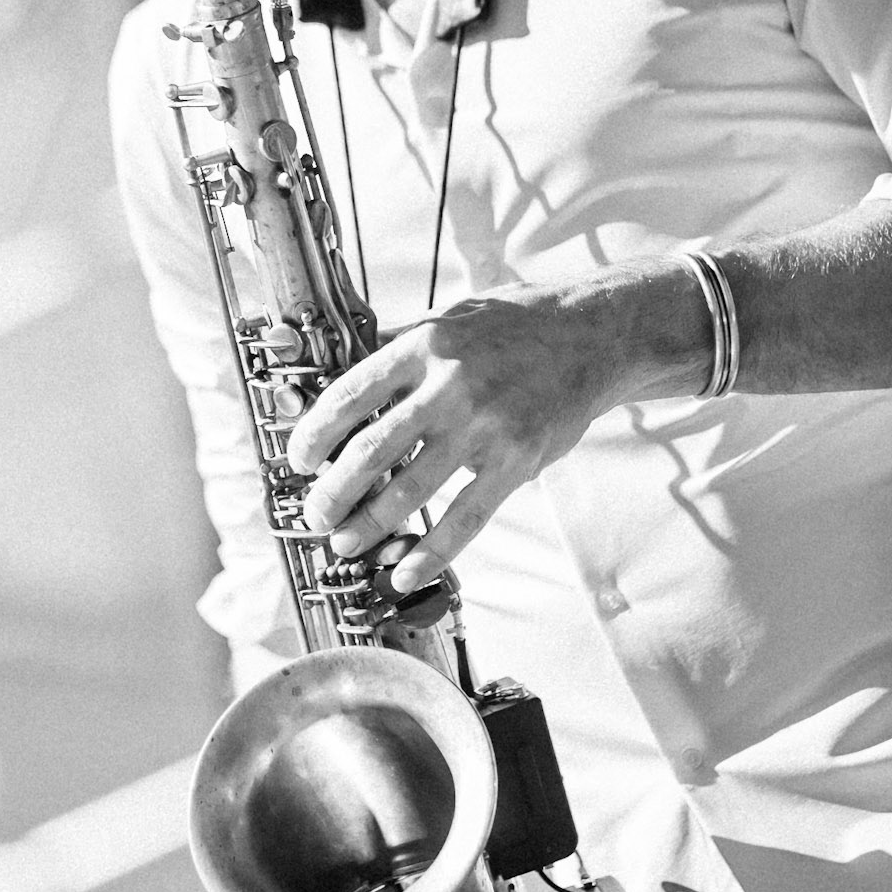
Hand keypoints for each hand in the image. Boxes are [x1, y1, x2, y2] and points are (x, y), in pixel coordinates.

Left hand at [285, 286, 623, 595]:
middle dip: (331, 492)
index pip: (348, 395)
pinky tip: (404, 572)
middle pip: (370, 450)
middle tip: (315, 515)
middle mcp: (449, 385)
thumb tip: (341, 381)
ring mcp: (484, 425)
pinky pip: (465, 517)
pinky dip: (429, 551)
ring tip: (345, 543)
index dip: (313, 435)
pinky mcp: (516, 460)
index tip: (299, 461)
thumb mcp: (448, 318)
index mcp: (423, 346)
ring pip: (410, 490)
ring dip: (369, 525)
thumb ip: (399, 349)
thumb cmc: (514, 328)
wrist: (592, 334)